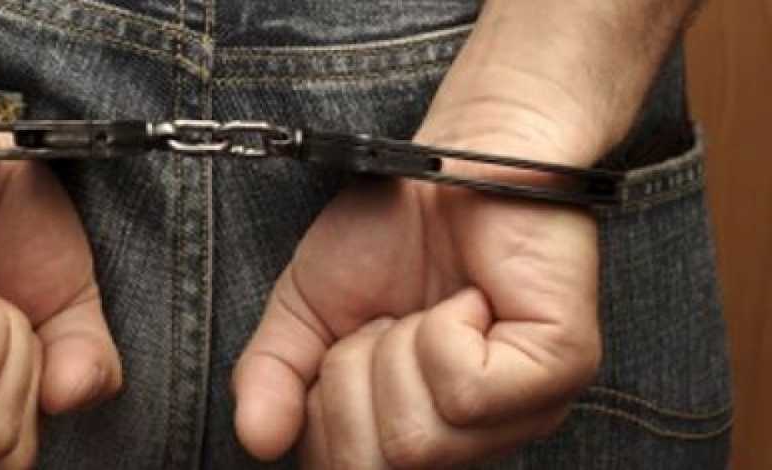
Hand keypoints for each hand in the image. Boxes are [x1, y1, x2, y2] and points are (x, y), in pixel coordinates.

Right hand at [233, 124, 601, 467]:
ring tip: (428, 304)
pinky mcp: (562, 367)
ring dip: (397, 350)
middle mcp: (474, 438)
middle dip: (353, 377)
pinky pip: (466, 391)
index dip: (322, 403)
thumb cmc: (389, 230)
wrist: (453, 154)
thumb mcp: (307, 309)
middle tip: (387, 317)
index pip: (343, 469)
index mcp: (418, 430)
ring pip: (419, 439)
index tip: (353, 335)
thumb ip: (272, 377)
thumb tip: (256, 440)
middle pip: (378, 466)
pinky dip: (444, 329)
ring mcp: (525, 409)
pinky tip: (470, 297)